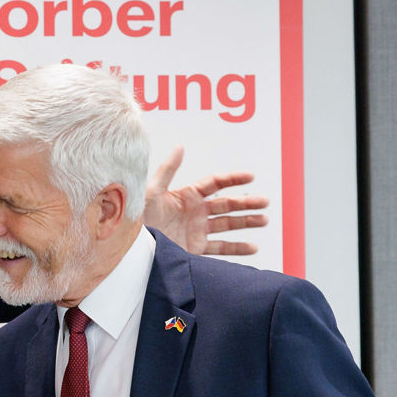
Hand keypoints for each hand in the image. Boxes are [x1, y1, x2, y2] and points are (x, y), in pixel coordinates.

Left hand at [143, 145, 268, 255]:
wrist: (132, 247)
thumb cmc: (137, 217)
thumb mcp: (151, 192)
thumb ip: (167, 170)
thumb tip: (180, 147)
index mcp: (187, 196)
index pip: (215, 184)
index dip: (233, 179)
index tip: (250, 176)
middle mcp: (195, 212)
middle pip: (227, 204)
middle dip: (246, 203)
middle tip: (264, 202)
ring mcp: (197, 231)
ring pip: (228, 225)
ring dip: (246, 222)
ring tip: (264, 220)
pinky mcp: (196, 249)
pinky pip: (220, 248)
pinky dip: (237, 249)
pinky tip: (252, 247)